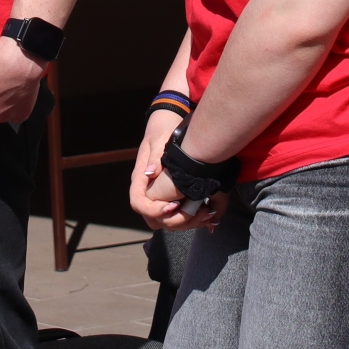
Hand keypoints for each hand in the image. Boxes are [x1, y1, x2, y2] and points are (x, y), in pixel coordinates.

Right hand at [129, 109, 223, 230]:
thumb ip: (155, 157)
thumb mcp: (159, 141)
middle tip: (197, 212)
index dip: (154, 210)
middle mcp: (148, 192)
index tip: (174, 205)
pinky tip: (209, 212)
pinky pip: (179, 216)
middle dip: (176, 221)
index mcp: (141, 179)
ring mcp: (159, 197)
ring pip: (167, 222)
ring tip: (207, 213)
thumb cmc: (162, 132)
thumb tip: (149, 172)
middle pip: (154, 219)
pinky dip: (193, 218)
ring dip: (187, 222)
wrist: (168, 125)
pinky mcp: (172, 197)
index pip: (139, 203)